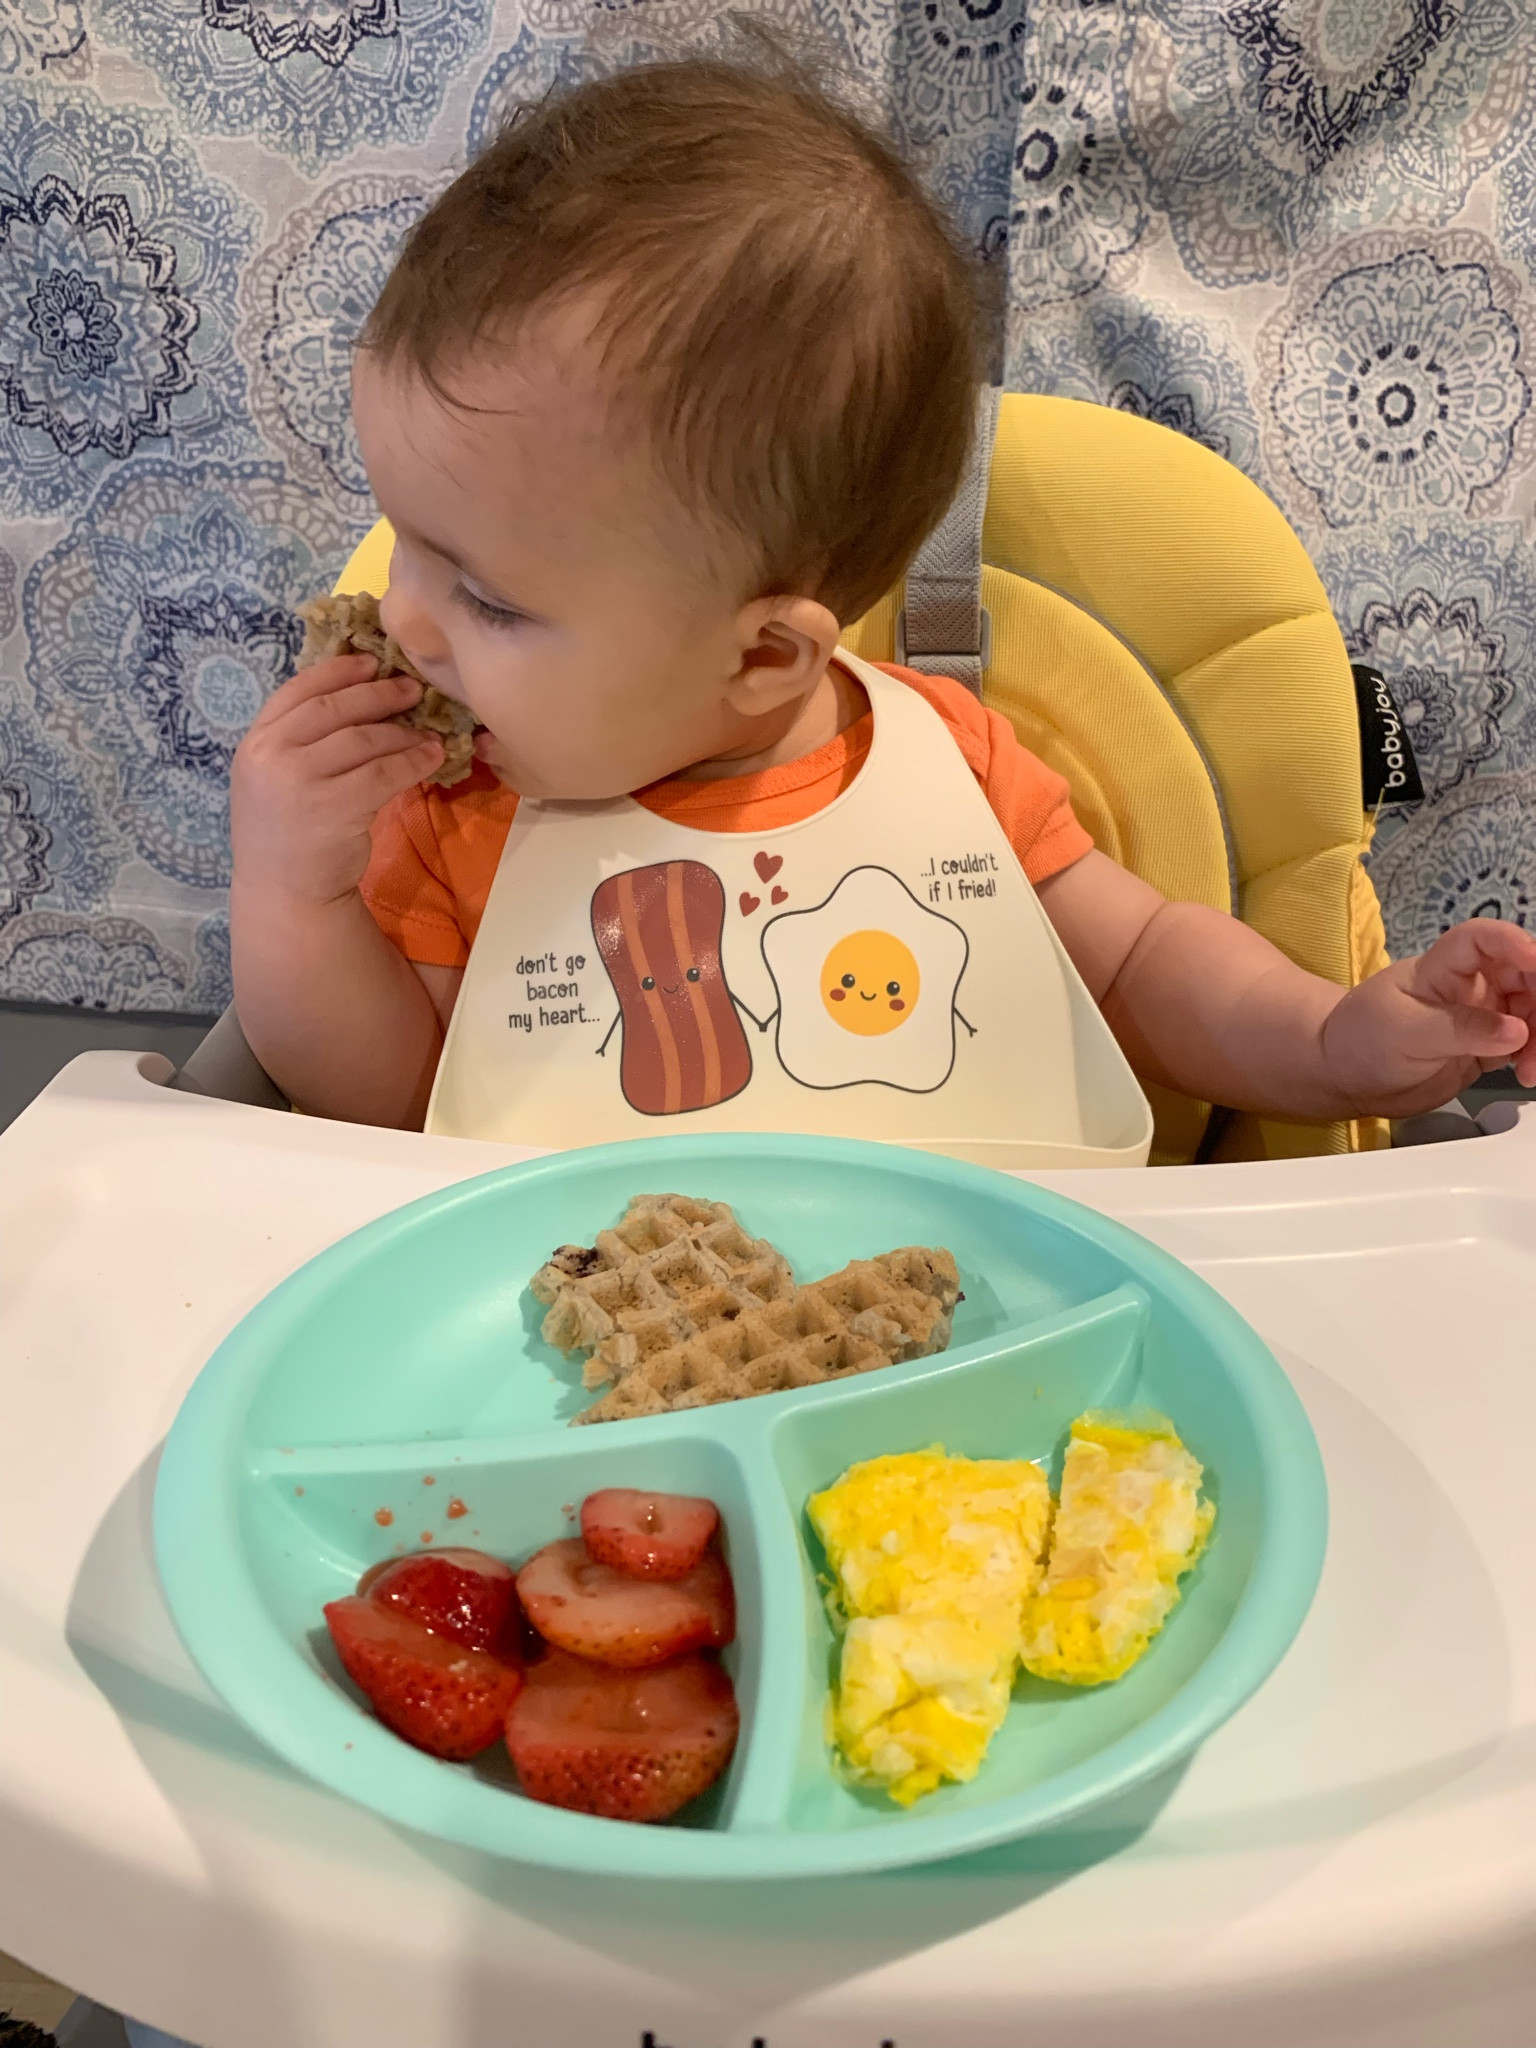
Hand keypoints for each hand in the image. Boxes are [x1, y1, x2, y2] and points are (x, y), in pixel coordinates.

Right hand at [230, 654, 443, 906]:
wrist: (284, 892)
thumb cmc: (287, 832)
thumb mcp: (275, 777)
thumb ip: (300, 739)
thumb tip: (358, 695)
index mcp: (255, 742)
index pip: (298, 690)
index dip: (338, 670)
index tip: (372, 661)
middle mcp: (271, 756)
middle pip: (335, 708)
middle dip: (379, 695)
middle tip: (412, 689)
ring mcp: (300, 783)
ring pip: (363, 739)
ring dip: (402, 731)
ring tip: (428, 730)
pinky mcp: (334, 809)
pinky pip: (384, 773)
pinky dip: (413, 762)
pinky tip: (432, 757)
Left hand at [1322, 918, 1535, 1115]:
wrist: (1347, 1078)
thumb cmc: (1362, 1039)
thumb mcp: (1405, 1032)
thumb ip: (1460, 1029)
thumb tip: (1517, 1031)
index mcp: (1442, 968)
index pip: (1482, 939)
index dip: (1512, 942)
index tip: (1534, 961)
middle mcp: (1469, 985)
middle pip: (1523, 974)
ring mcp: (1482, 1016)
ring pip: (1531, 1011)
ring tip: (1529, 1068)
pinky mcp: (1488, 1047)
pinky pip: (1526, 1044)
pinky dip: (1534, 1056)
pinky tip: (1526, 1074)